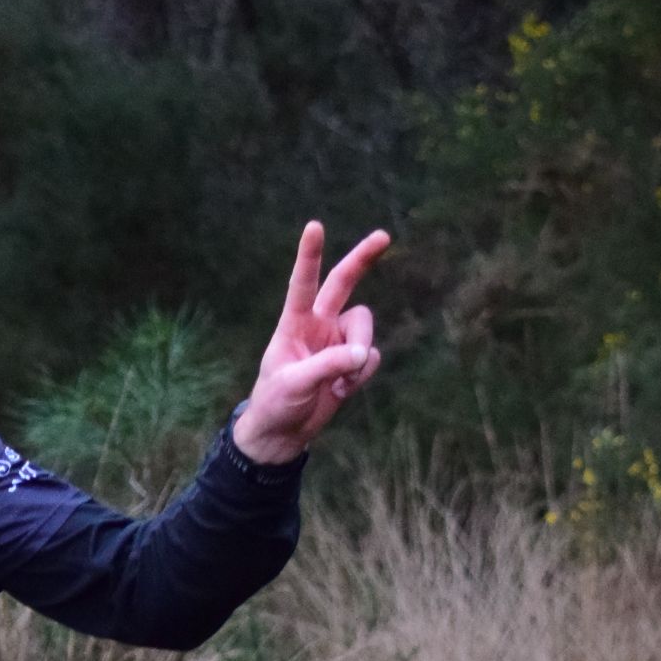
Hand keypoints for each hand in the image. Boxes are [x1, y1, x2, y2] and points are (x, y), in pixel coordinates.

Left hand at [232, 221, 388, 465]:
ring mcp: (337, 341)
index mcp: (293, 323)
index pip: (302, 284)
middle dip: (363, 259)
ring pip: (365, 329)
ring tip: (340, 383)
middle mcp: (318, 325)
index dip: (310, 256)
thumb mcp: (294, 384)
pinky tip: (341, 392)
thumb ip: (328, 365)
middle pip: (344, 283)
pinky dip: (361, 376)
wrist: (283, 433)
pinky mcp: (351, 361)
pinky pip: (370, 357)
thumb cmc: (276, 403)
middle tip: (383, 236)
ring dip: (360, 354)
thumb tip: (363, 353)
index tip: (315, 226)